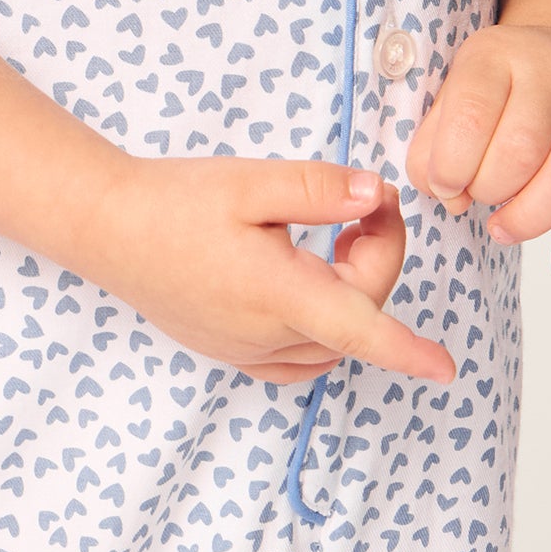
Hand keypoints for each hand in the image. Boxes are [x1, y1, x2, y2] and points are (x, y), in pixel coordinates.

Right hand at [82, 157, 456, 388]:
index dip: (406, 350)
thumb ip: (320, 189)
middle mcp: (265, 334)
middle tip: (364, 202)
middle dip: (377, 256)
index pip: (358, 327)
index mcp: (276, 292)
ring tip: (336, 236)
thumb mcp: (250, 182)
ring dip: (353, 294)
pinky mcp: (230, 352)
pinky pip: (299, 357)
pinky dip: (324, 327)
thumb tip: (374, 197)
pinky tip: (310, 282)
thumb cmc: (173, 201)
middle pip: (355, 313)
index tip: (445, 370)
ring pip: (331, 341)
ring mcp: (246, 351)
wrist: (105, 227)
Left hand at [404, 23, 550, 276]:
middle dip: (486, 191)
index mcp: (500, 56)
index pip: (473, 116)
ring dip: (527, 219)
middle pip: (522, 150)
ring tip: (501, 228)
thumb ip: (433, 144)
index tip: (441, 186)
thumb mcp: (452, 94)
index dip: (448, 166)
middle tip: (474, 196)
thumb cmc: (497, 89)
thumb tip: (447, 195)